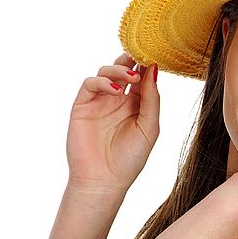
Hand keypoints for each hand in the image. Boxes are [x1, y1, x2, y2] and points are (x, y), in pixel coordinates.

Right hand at [66, 53, 159, 193]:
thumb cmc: (130, 158)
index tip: (155, 58)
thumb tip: (154, 69)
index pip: (142, 78)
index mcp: (137, 105)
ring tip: (131, 78)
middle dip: (132, 60)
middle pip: (124, 70)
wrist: (104, 180)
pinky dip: (102, 82)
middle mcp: (118, 100)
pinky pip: (90, 84)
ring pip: (106, 72)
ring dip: (119, 69)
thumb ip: (152, 99)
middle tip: (140, 58)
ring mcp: (99, 101)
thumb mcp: (149, 127)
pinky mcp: (82, 105)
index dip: (147, 67)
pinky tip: (115, 91)